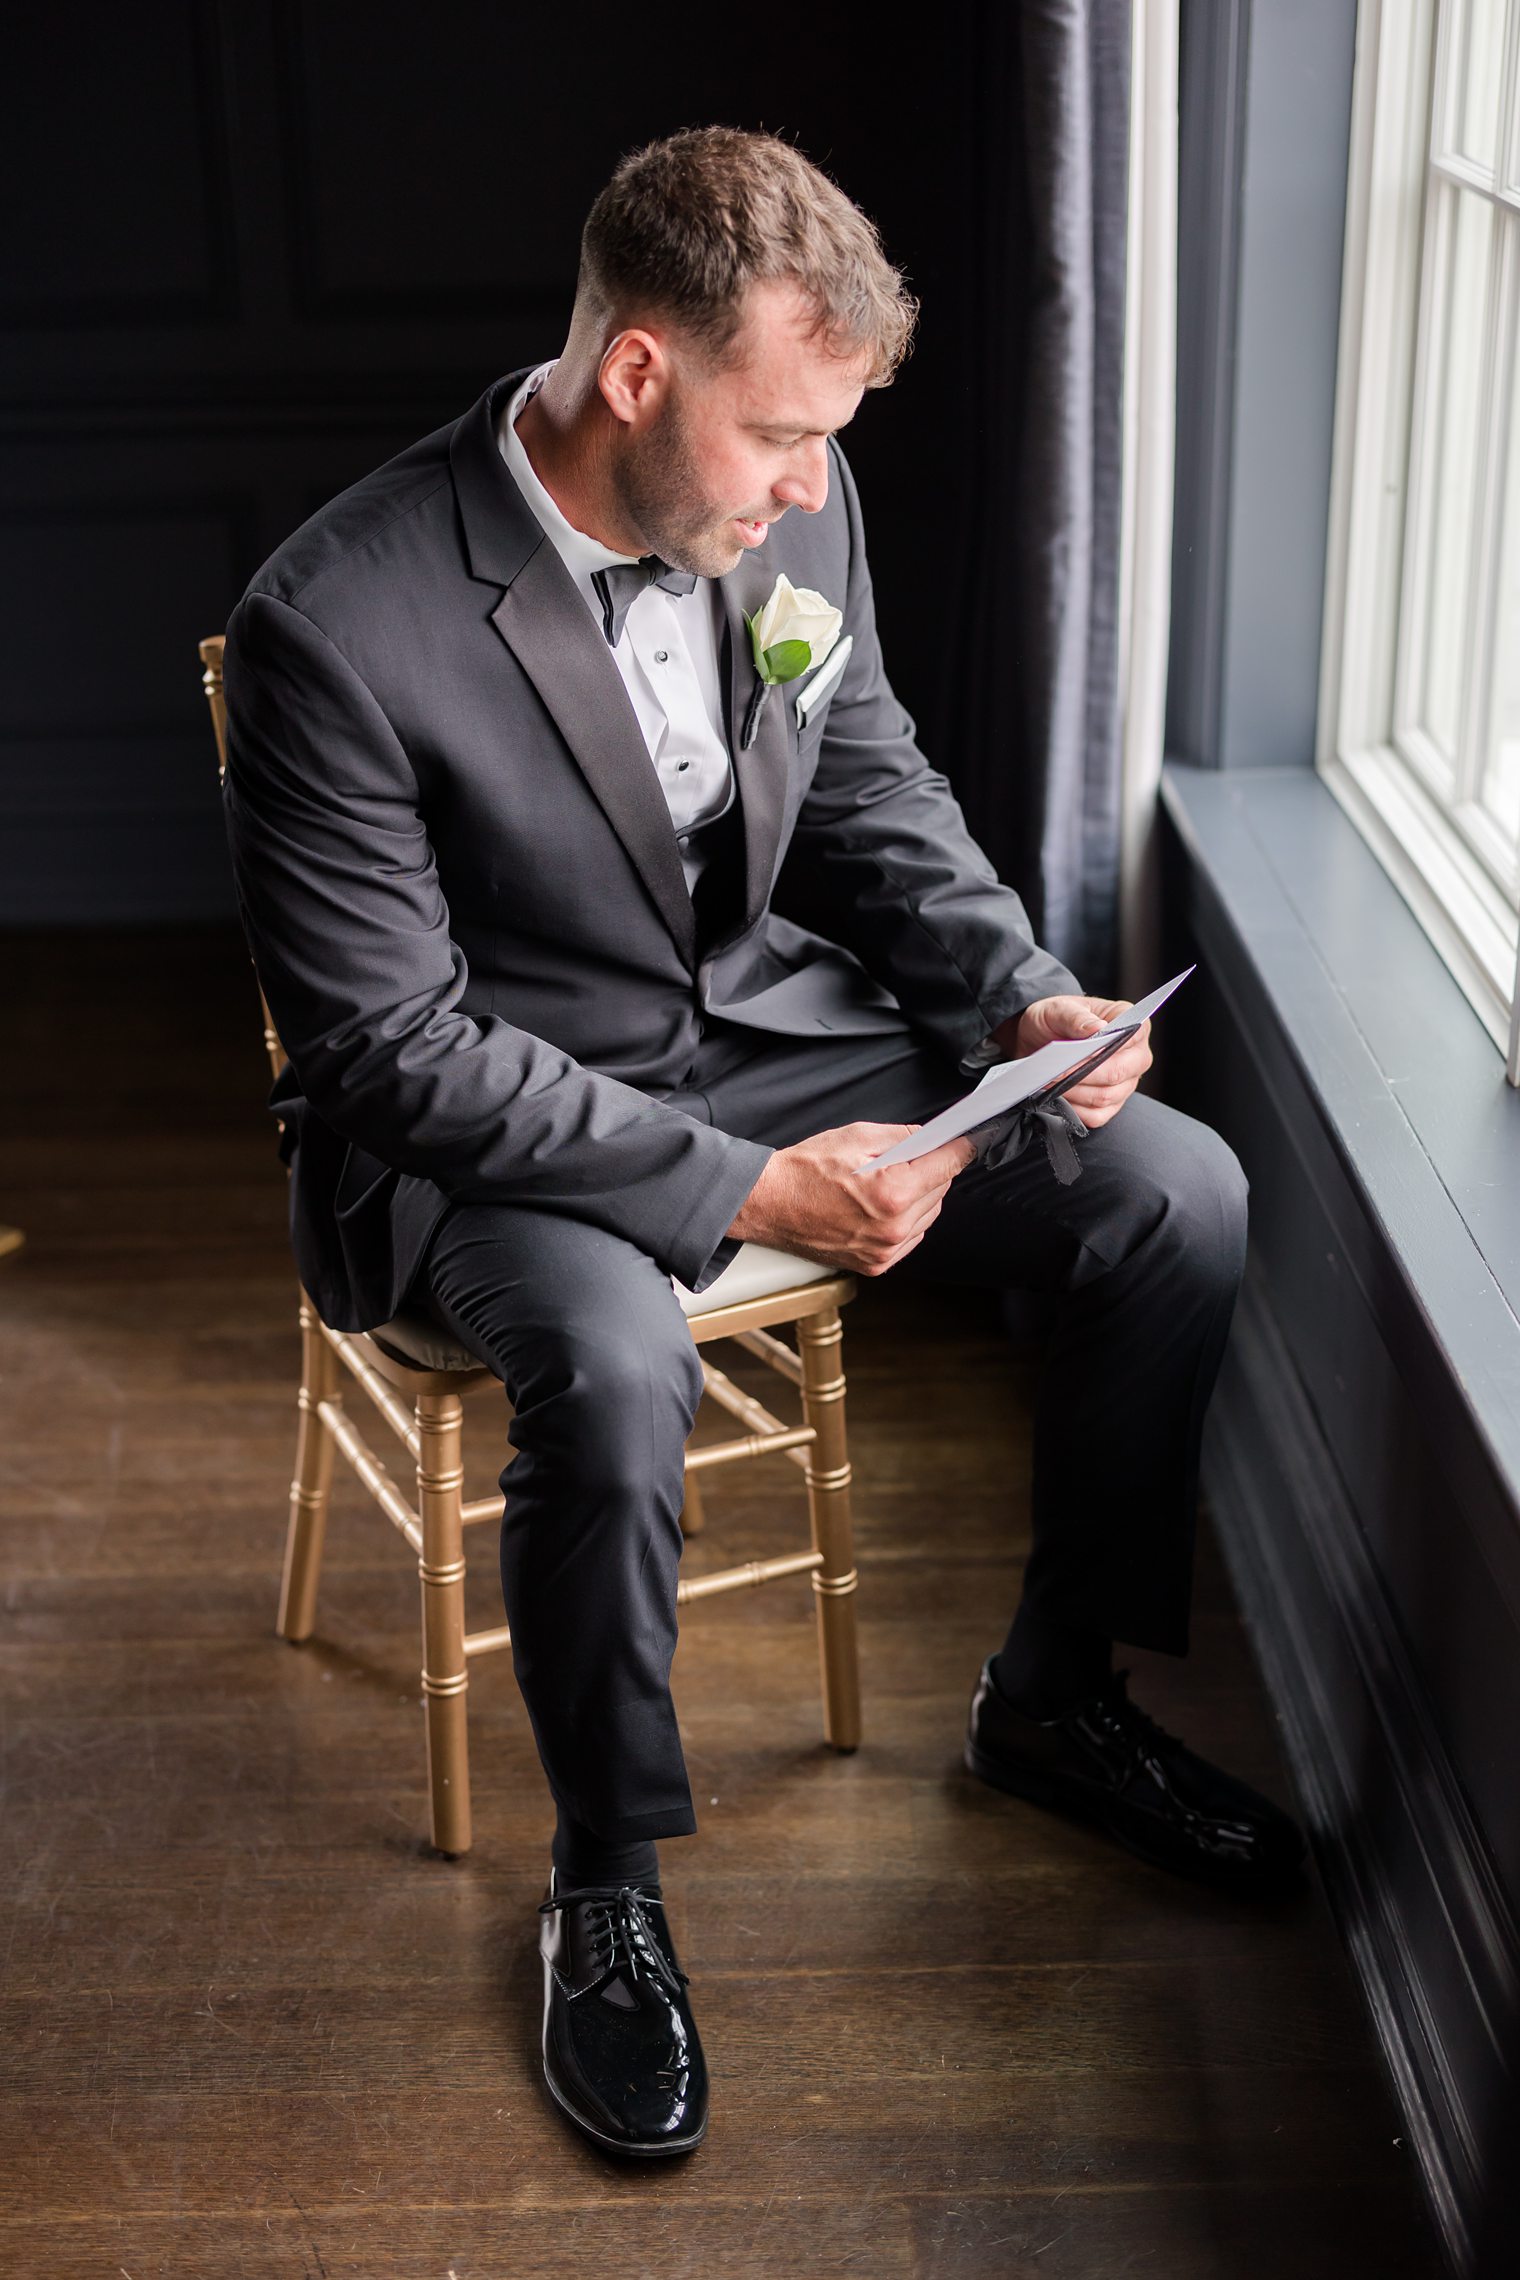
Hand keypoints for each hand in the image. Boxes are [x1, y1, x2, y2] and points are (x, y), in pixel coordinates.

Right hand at [726, 1120, 977, 1275]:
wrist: (768, 1204)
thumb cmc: (804, 1170)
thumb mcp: (856, 1136)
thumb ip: (903, 1137)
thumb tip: (933, 1137)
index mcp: (891, 1193)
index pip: (948, 1165)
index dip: (962, 1147)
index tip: (971, 1138)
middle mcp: (893, 1229)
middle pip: (941, 1190)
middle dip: (935, 1168)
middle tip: (913, 1155)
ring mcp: (885, 1251)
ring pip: (930, 1215)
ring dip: (922, 1195)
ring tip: (892, 1180)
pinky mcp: (877, 1265)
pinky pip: (912, 1237)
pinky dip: (909, 1218)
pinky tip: (885, 1204)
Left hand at [990, 994, 1152, 1129]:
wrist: (1039, 1041)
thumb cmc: (1055, 1020)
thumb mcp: (1059, 1009)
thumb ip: (1077, 1017)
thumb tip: (1097, 1029)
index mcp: (1132, 1025)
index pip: (1133, 1036)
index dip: (1106, 1047)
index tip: (1078, 1051)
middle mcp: (1136, 1056)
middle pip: (1118, 1072)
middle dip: (1084, 1074)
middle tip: (1056, 1070)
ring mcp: (1126, 1083)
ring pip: (1106, 1097)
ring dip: (1075, 1092)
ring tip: (1052, 1081)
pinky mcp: (1111, 1105)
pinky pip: (1097, 1116)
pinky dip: (1075, 1109)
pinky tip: (1059, 1096)